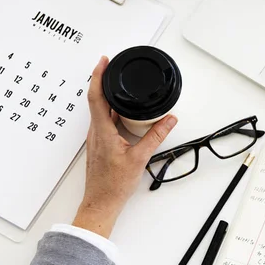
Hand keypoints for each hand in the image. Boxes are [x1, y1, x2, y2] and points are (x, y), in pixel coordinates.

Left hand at [73, 56, 177, 237]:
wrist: (101, 202)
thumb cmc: (113, 185)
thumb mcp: (140, 158)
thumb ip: (156, 136)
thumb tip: (168, 120)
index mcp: (102, 131)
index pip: (96, 96)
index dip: (98, 76)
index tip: (103, 62)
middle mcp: (96, 132)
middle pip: (96, 99)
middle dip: (104, 81)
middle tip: (112, 67)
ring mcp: (96, 138)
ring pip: (100, 111)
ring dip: (109, 98)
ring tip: (121, 88)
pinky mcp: (100, 144)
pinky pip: (104, 122)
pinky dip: (112, 112)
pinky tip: (123, 115)